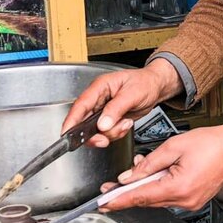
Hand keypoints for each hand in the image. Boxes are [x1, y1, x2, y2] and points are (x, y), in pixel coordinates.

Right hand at [62, 60, 182, 146]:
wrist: (156, 87)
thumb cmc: (145, 82)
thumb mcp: (132, 93)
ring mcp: (103, 110)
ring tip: (125, 122)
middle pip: (84, 122)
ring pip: (96, 131)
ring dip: (111, 133)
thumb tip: (102, 124)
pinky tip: (126, 123)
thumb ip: (116, 109)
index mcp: (99, 87)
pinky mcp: (110, 119)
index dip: (71, 121)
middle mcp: (98, 99)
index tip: (66, 134)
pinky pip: (107, 133)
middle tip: (105, 139)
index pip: (80, 105)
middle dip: (95, 134)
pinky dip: (117, 133)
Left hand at [98, 118, 222, 212]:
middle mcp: (185, 200)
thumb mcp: (173, 146)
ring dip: (145, 188)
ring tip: (140, 171)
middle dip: (128, 193)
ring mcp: (191, 203)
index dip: (119, 200)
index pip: (140, 196)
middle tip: (110, 187)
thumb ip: (148, 163)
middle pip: (147, 200)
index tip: (103, 203)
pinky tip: (156, 176)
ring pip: (158, 199)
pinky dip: (159, 188)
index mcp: (178, 187)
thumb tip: (129, 177)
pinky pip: (169, 198)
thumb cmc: (211, 143)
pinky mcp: (194, 200)